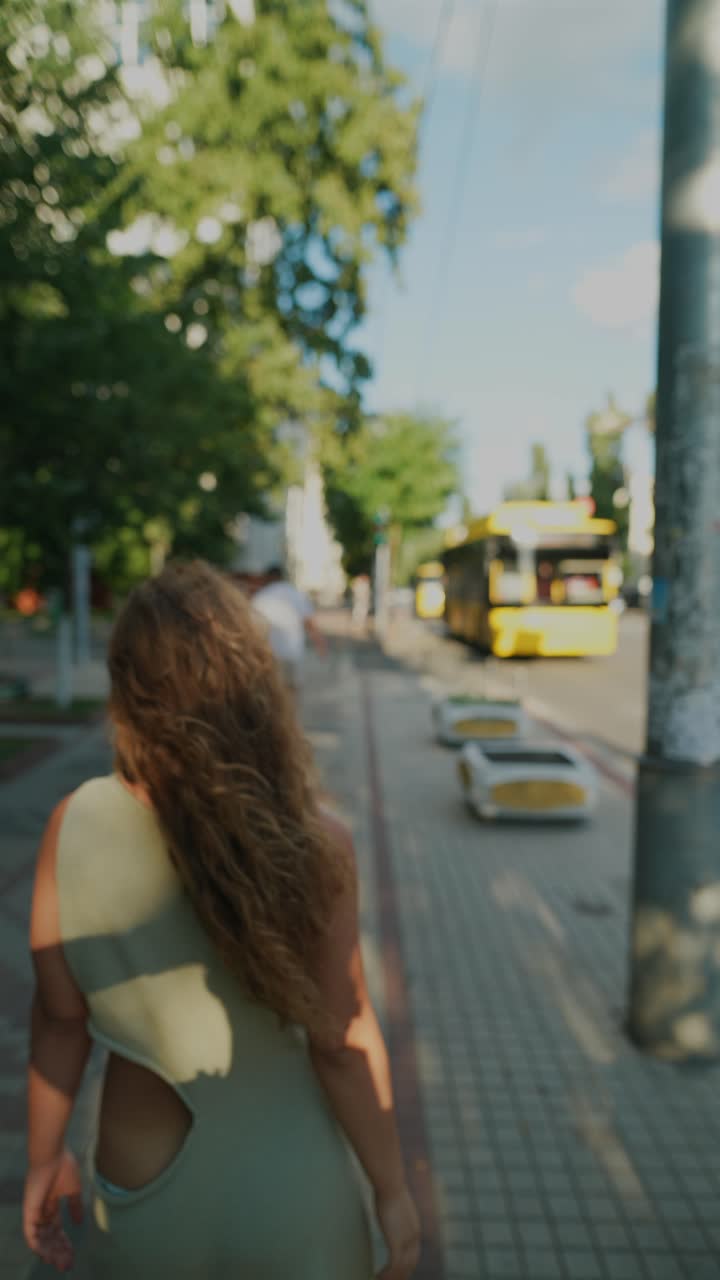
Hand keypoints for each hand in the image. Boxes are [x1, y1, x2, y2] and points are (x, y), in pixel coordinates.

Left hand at [23, 1149, 83, 1272]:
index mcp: (51, 1205)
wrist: (52, 1155)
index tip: (72, 1255)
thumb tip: (79, 1222)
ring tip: (58, 1262)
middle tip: (66, 1265)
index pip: (56, 1229)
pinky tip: (45, 1254)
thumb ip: (75, 1206)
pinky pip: (30, 1233)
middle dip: (58, 1251)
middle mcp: (42, 1211)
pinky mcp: (29, 1211)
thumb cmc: (63, 1167)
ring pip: (41, 1238)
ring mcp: (35, 1212)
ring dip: (49, 1251)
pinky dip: (37, 1244)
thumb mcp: (73, 1190)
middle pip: (49, 1237)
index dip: (64, 1243)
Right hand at [375, 1185, 420, 1279]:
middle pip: (411, 1264)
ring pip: (402, 1269)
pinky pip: (393, 1267)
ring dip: (392, 1277)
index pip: (414, 1253)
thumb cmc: (388, 1187)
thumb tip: (387, 1200)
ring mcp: (406, 1241)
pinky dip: (386, 1275)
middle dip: (401, 1275)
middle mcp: (414, 1237)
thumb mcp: (395, 1201)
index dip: (408, 1265)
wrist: (390, 1184)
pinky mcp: (396, 1243)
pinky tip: (376, 1277)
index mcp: (414, 1228)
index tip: (398, 1272)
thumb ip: (394, 1208)